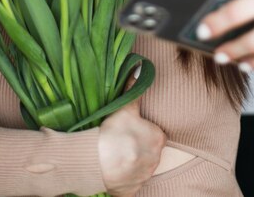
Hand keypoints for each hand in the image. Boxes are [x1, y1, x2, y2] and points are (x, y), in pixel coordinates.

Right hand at [98, 71, 165, 196]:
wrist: (96, 162)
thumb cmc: (112, 133)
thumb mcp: (125, 108)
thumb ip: (134, 90)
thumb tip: (140, 68)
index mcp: (157, 139)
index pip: (155, 134)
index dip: (143, 131)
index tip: (131, 130)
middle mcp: (155, 160)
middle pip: (149, 150)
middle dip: (139, 147)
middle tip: (123, 141)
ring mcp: (144, 177)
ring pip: (141, 167)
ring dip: (132, 162)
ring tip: (117, 154)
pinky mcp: (131, 191)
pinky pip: (131, 183)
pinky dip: (124, 178)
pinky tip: (115, 169)